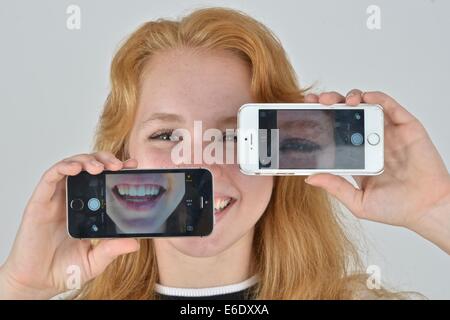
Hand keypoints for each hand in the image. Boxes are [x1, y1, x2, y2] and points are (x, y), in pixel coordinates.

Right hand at [0, 152, 139, 298]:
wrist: (36, 282)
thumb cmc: (64, 269)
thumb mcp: (95, 260)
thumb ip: (112, 250)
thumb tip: (135, 243)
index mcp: (89, 209)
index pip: (104, 181)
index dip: (118, 169)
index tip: (132, 165)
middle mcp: (73, 199)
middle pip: (89, 168)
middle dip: (105, 160)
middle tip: (118, 165)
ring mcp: (56, 199)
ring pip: (71, 166)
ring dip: (87, 160)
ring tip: (100, 167)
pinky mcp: (40, 202)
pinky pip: (51, 177)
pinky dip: (64, 167)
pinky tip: (76, 169)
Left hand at [303, 90, 449, 252]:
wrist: (427, 209)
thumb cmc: (395, 208)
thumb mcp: (358, 201)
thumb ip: (335, 187)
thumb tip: (310, 177)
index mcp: (358, 155)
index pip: (336, 131)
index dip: (321, 119)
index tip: (305, 112)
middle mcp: (371, 140)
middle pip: (347, 114)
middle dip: (330, 103)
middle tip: (317, 101)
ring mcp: (388, 132)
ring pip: (366, 105)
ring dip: (350, 98)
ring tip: (337, 101)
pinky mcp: (406, 127)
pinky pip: (390, 106)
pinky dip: (377, 98)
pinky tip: (364, 98)